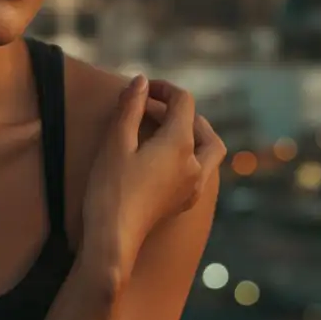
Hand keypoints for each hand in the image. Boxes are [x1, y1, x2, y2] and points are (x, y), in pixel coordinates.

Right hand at [81, 75, 226, 280]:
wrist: (113, 238)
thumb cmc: (110, 189)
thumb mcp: (116, 142)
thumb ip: (130, 108)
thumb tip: (141, 81)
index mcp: (180, 144)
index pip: (183, 103)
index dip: (163, 89)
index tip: (141, 89)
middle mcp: (195, 165)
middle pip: (203, 127)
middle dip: (183, 111)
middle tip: (155, 105)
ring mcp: (193, 186)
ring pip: (210, 151)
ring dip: (195, 133)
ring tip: (170, 128)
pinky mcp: (184, 202)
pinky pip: (202, 171)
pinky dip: (192, 155)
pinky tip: (170, 158)